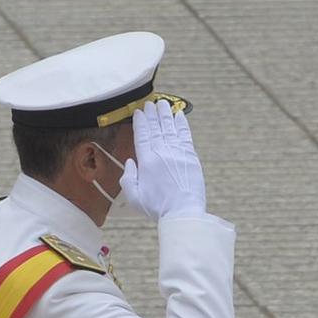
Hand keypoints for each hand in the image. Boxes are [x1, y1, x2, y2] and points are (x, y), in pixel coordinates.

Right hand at [122, 100, 205, 220]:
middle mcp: (161, 153)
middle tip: (150, 103)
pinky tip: (179, 115)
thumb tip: (130, 161)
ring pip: (170, 128)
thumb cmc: (158, 208)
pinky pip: (185, 135)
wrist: (183, 214)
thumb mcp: (134, 197)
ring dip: (166, 114)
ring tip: (163, 104)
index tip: (139, 112)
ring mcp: (177, 154)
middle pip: (156, 128)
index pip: (142, 135)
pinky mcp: (190, 158)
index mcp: (146, 161)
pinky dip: (182, 124)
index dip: (140, 122)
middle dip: (152, 114)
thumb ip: (128, 178)